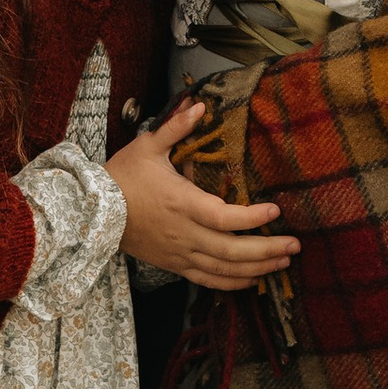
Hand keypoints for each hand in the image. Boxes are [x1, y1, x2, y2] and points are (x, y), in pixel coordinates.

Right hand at [109, 100, 298, 291]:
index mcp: (182, 203)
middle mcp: (184, 233)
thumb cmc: (122, 176)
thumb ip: (177, 127)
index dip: (253, 218)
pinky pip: (208, 280)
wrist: (92, 213)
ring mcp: (180, 253)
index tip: (276, 210)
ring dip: (258, 268)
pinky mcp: (175, 265)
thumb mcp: (148, 146)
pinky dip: (233, 284)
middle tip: (295, 244)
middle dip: (268, 250)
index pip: (225, 218)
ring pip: (224, 269)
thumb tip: (200, 104)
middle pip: (232, 251)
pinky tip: (254, 280)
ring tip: (284, 261)